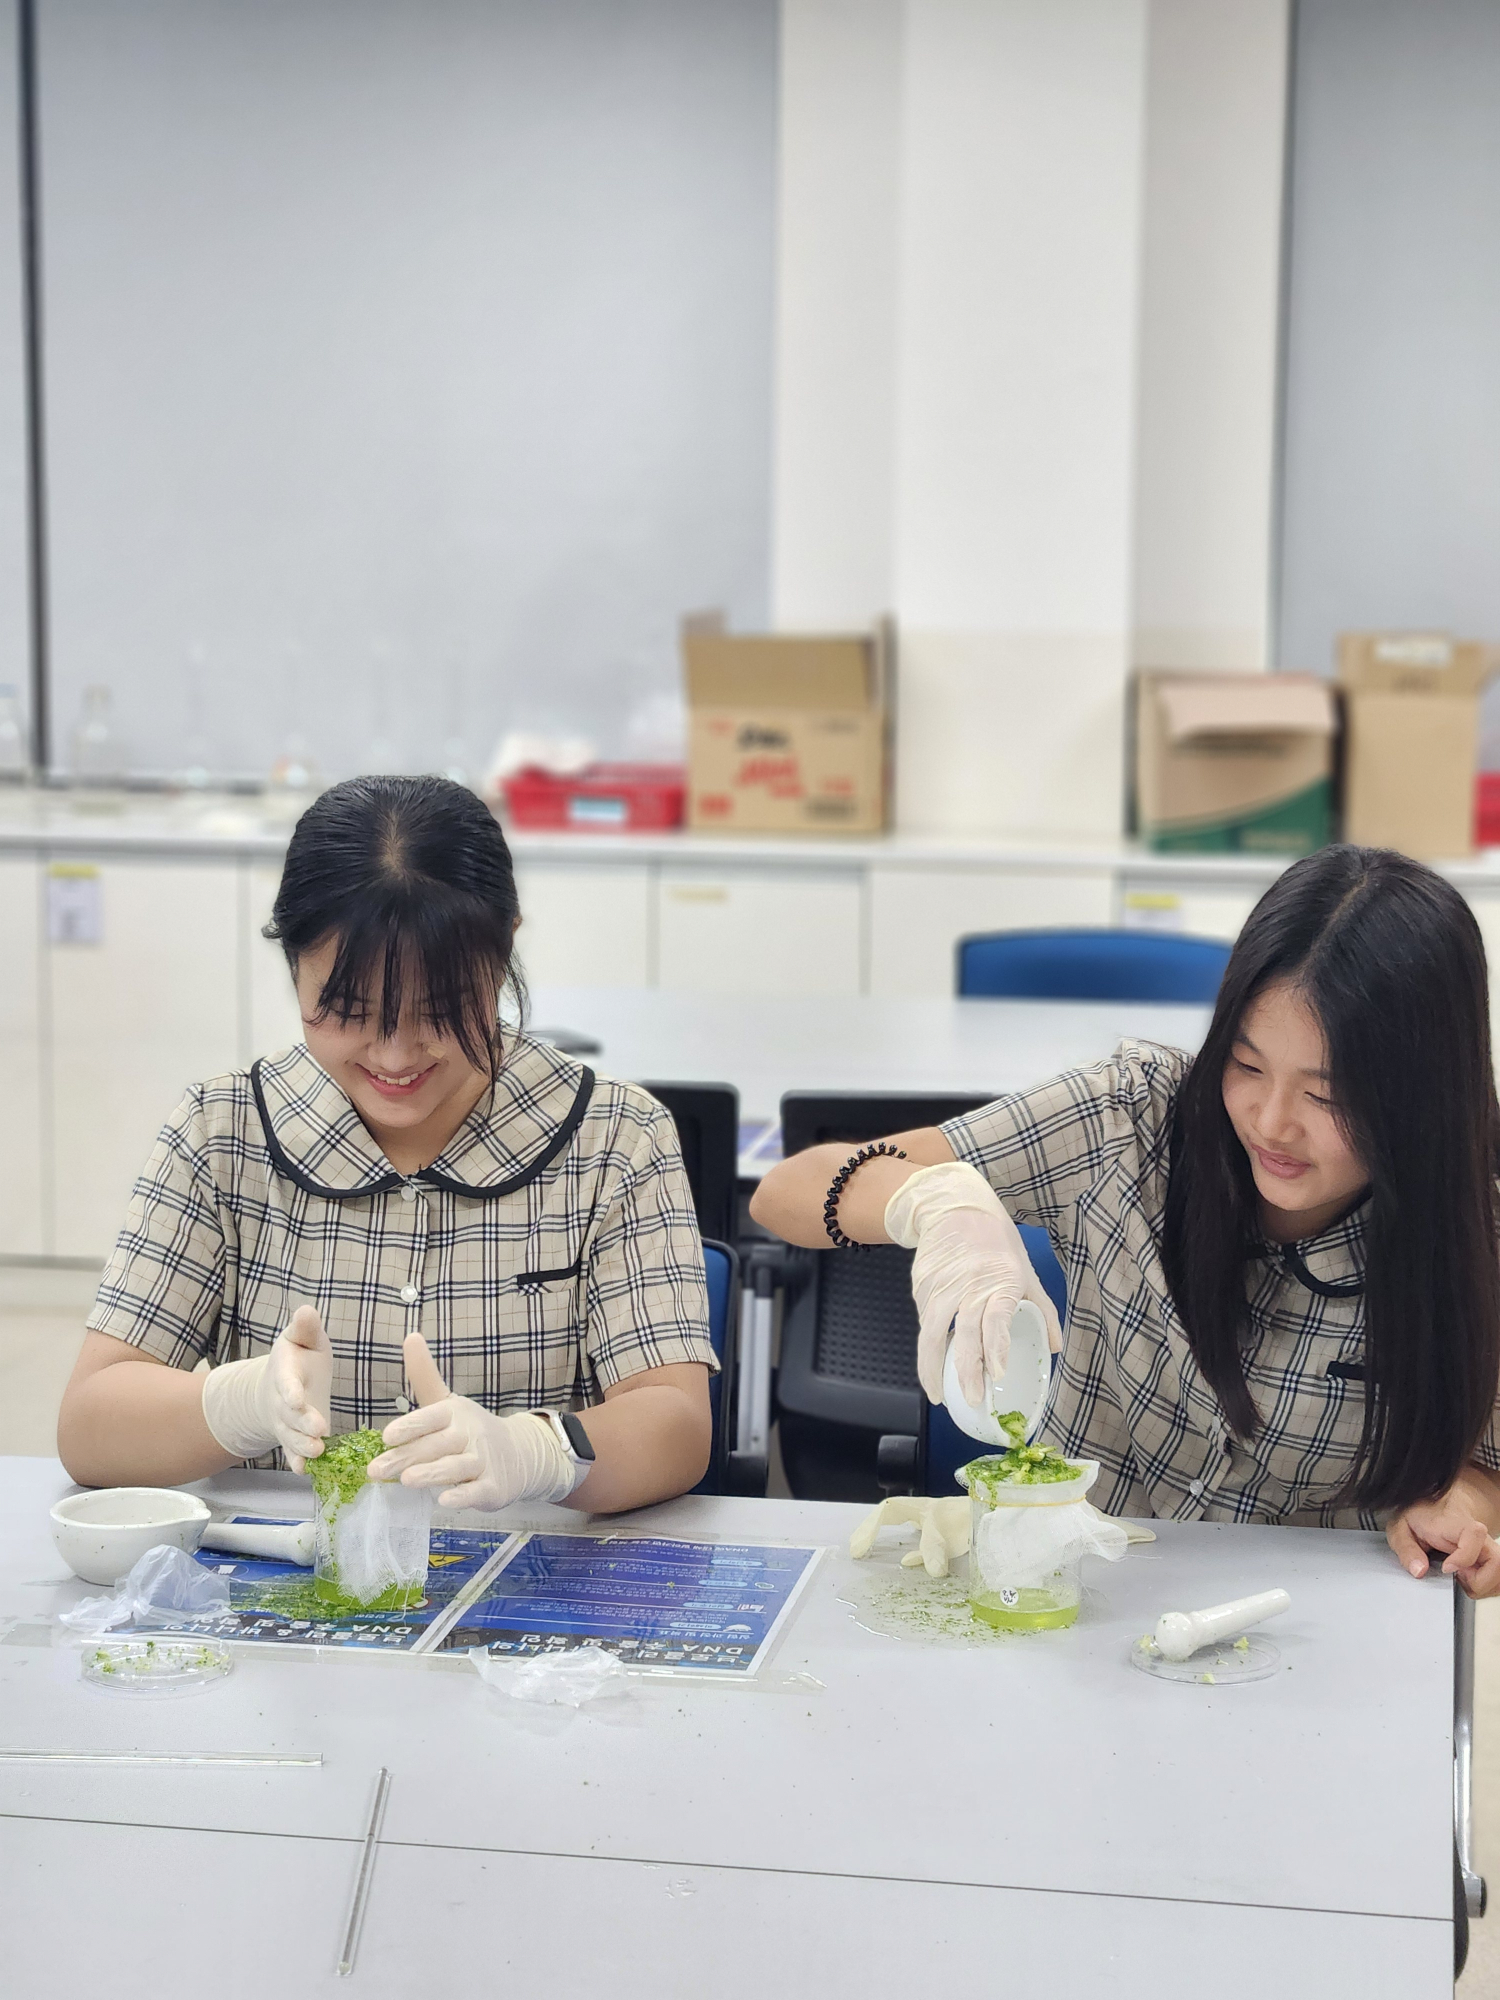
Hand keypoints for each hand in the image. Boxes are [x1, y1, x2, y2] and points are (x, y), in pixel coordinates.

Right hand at [200, 1304, 331, 1471]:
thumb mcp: (303, 1337)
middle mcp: (282, 1401)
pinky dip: (297, 1461)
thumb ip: (305, 1327)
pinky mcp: (293, 1438)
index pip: (286, 1383)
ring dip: (302, 1446)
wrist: (278, 1385)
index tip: (297, 1400)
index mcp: (285, 1372)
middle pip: (290, 1415)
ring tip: (317, 1452)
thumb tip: (307, 1310)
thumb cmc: (299, 1357)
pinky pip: (292, 1452)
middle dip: (303, 1424)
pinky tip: (305, 1471)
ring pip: (290, 1437)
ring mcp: (286, 1422)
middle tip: (319, 1432)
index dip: (290, 1392)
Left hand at [367, 1334, 581, 1510]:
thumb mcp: (447, 1402)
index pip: (432, 1417)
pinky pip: (477, 1492)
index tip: (386, 1436)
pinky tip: (444, 1501)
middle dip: (406, 1457)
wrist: (519, 1454)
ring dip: (432, 1473)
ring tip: (407, 1480)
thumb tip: (411, 1336)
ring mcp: (483, 1461)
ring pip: (456, 1467)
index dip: (411, 1425)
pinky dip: (463, 1496)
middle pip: (436, 1445)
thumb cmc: (469, 1429)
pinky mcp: (493, 1488)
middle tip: (376, 1470)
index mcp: (455, 1413)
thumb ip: (425, 1375)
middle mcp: (470, 1434)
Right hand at [849, 1495, 970, 1577]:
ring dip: (885, 1535)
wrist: (1001, 1519)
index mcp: (921, 1507)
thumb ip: (935, 1551)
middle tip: (855, 1549)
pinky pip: (919, 1541)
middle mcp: (925, 1513)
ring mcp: (936, 1524)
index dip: (869, 1529)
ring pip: (903, 1526)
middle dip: (869, 1529)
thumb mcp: (949, 1533)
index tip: (859, 1550)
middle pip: (889, 1515)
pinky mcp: (948, 1537)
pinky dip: (908, 1550)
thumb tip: (932, 1572)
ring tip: (869, 1550)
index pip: (886, 1512)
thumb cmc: (972, 1521)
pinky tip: (907, 1563)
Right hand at [884, 1162, 1062, 1404]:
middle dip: (965, 1371)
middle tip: (971, 1400)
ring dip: (933, 1367)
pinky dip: (927, 1342)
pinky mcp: (920, 1285)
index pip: (995, 1319)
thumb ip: (1043, 1311)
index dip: (994, 1348)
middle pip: (963, 1334)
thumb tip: (1055, 1348)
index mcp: (1000, 1282)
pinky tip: (933, 1357)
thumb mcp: (1028, 1272)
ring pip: (931, 1333)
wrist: (954, 1206)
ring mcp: (940, 1286)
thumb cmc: (997, 1241)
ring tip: (938, 1394)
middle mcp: (969, 1285)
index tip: (995, 1373)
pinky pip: (923, 1319)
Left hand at [1387, 1475, 1499, 1596]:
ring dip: (1483, 1587)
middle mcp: (1478, 1536)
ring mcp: (1488, 1547)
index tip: (1448, 1569)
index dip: (1464, 1557)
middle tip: (1457, 1577)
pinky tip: (1469, 1580)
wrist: (1437, 1505)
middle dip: (1477, 1583)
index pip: (1474, 1534)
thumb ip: (1407, 1549)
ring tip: (1462, 1578)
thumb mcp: (1402, 1528)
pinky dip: (1487, 1588)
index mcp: (1454, 1525)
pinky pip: (1499, 1580)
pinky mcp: (1492, 1558)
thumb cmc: (1421, 1516)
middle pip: (1497, 1563)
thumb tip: (1419, 1571)